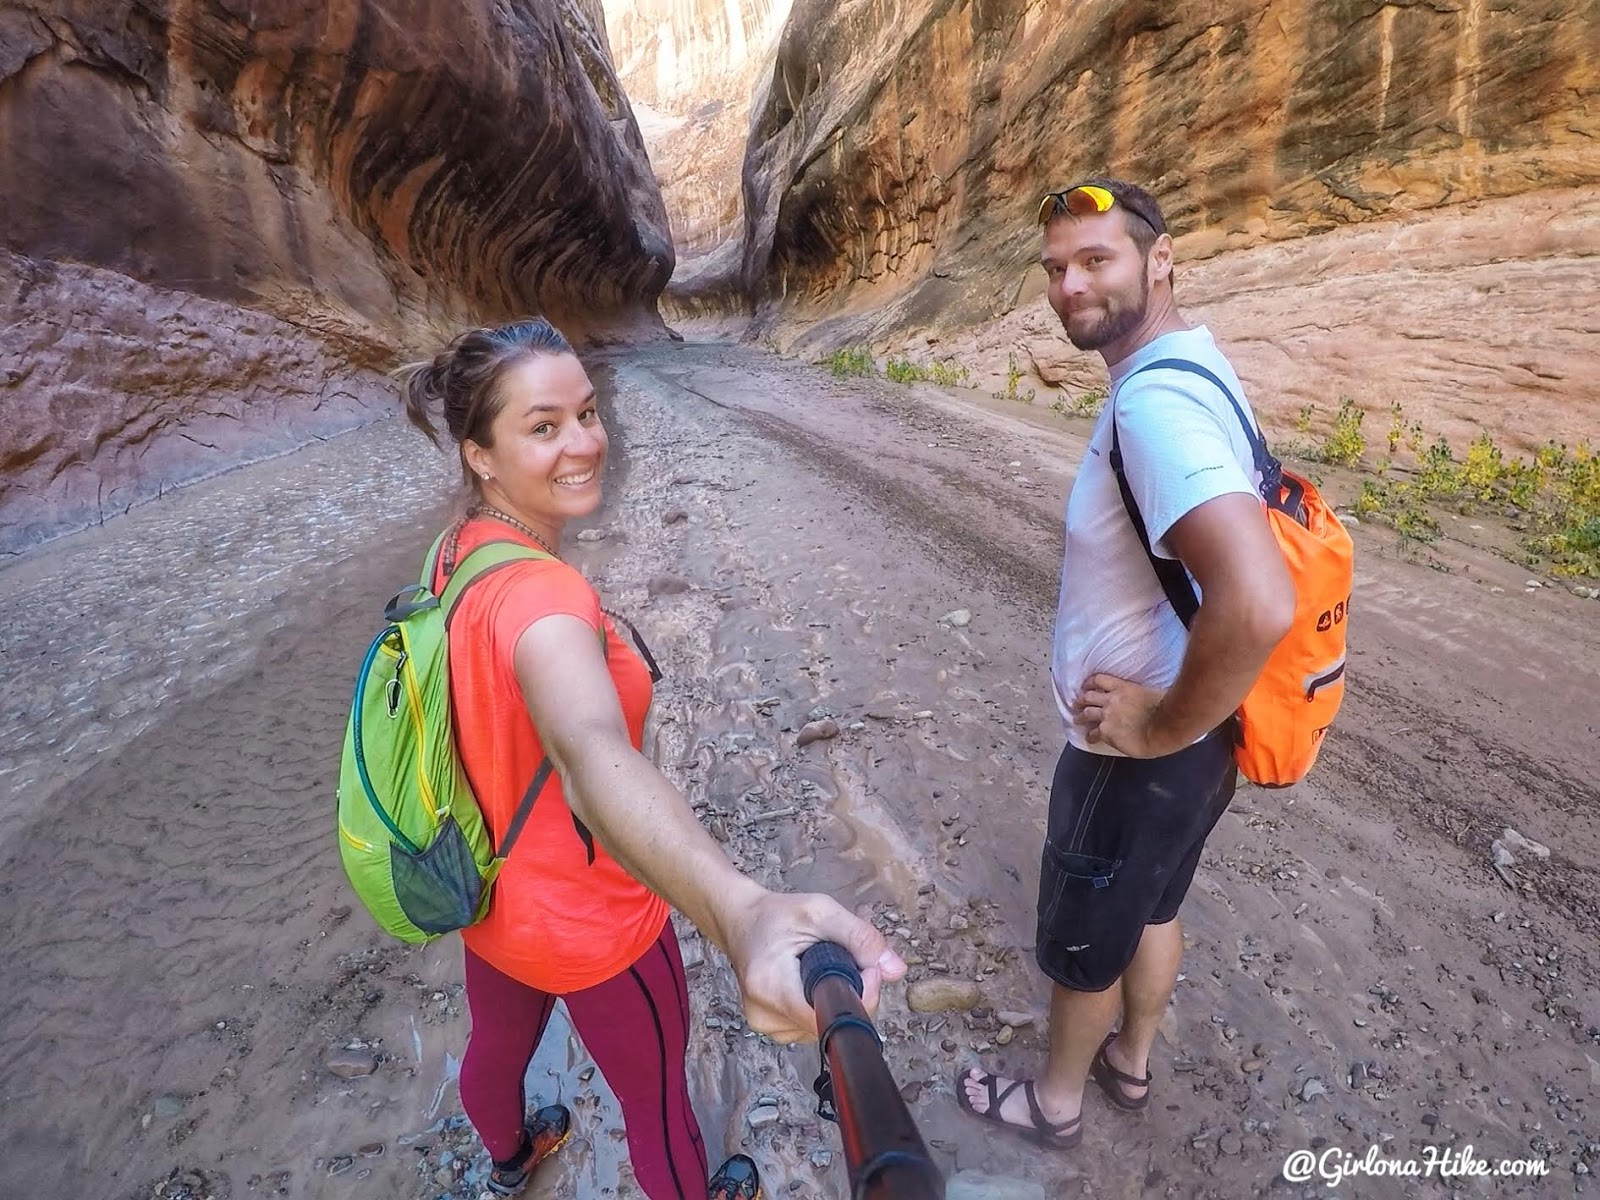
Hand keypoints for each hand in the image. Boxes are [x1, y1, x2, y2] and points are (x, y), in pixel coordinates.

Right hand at [722, 890, 906, 1042]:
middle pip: (830, 1023)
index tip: (865, 967)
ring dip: (836, 1000)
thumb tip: (896, 970)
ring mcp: (766, 1027)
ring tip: (822, 967)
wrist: (739, 922)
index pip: (829, 1016)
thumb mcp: (820, 911)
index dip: (859, 996)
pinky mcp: (771, 1030)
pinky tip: (812, 982)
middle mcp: (764, 1015)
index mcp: (771, 986)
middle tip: (845, 958)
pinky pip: (812, 1026)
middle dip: (851, 993)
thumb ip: (860, 937)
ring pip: (824, 1027)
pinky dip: (821, 1005)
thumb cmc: (776, 915)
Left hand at [1071, 673, 1182, 757]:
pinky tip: (1089, 739)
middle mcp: (1112, 699)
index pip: (1100, 679)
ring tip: (1077, 720)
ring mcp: (1107, 715)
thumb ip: (1141, 694)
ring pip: (1086, 713)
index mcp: (1123, 687)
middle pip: (1088, 696)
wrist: (1164, 727)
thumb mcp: (1152, 692)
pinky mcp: (1106, 731)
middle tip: (1076, 704)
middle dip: (1081, 700)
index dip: (1091, 683)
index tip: (1086, 686)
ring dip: (1080, 717)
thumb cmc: (1166, 710)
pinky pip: (1093, 733)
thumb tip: (1145, 698)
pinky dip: (1090, 736)